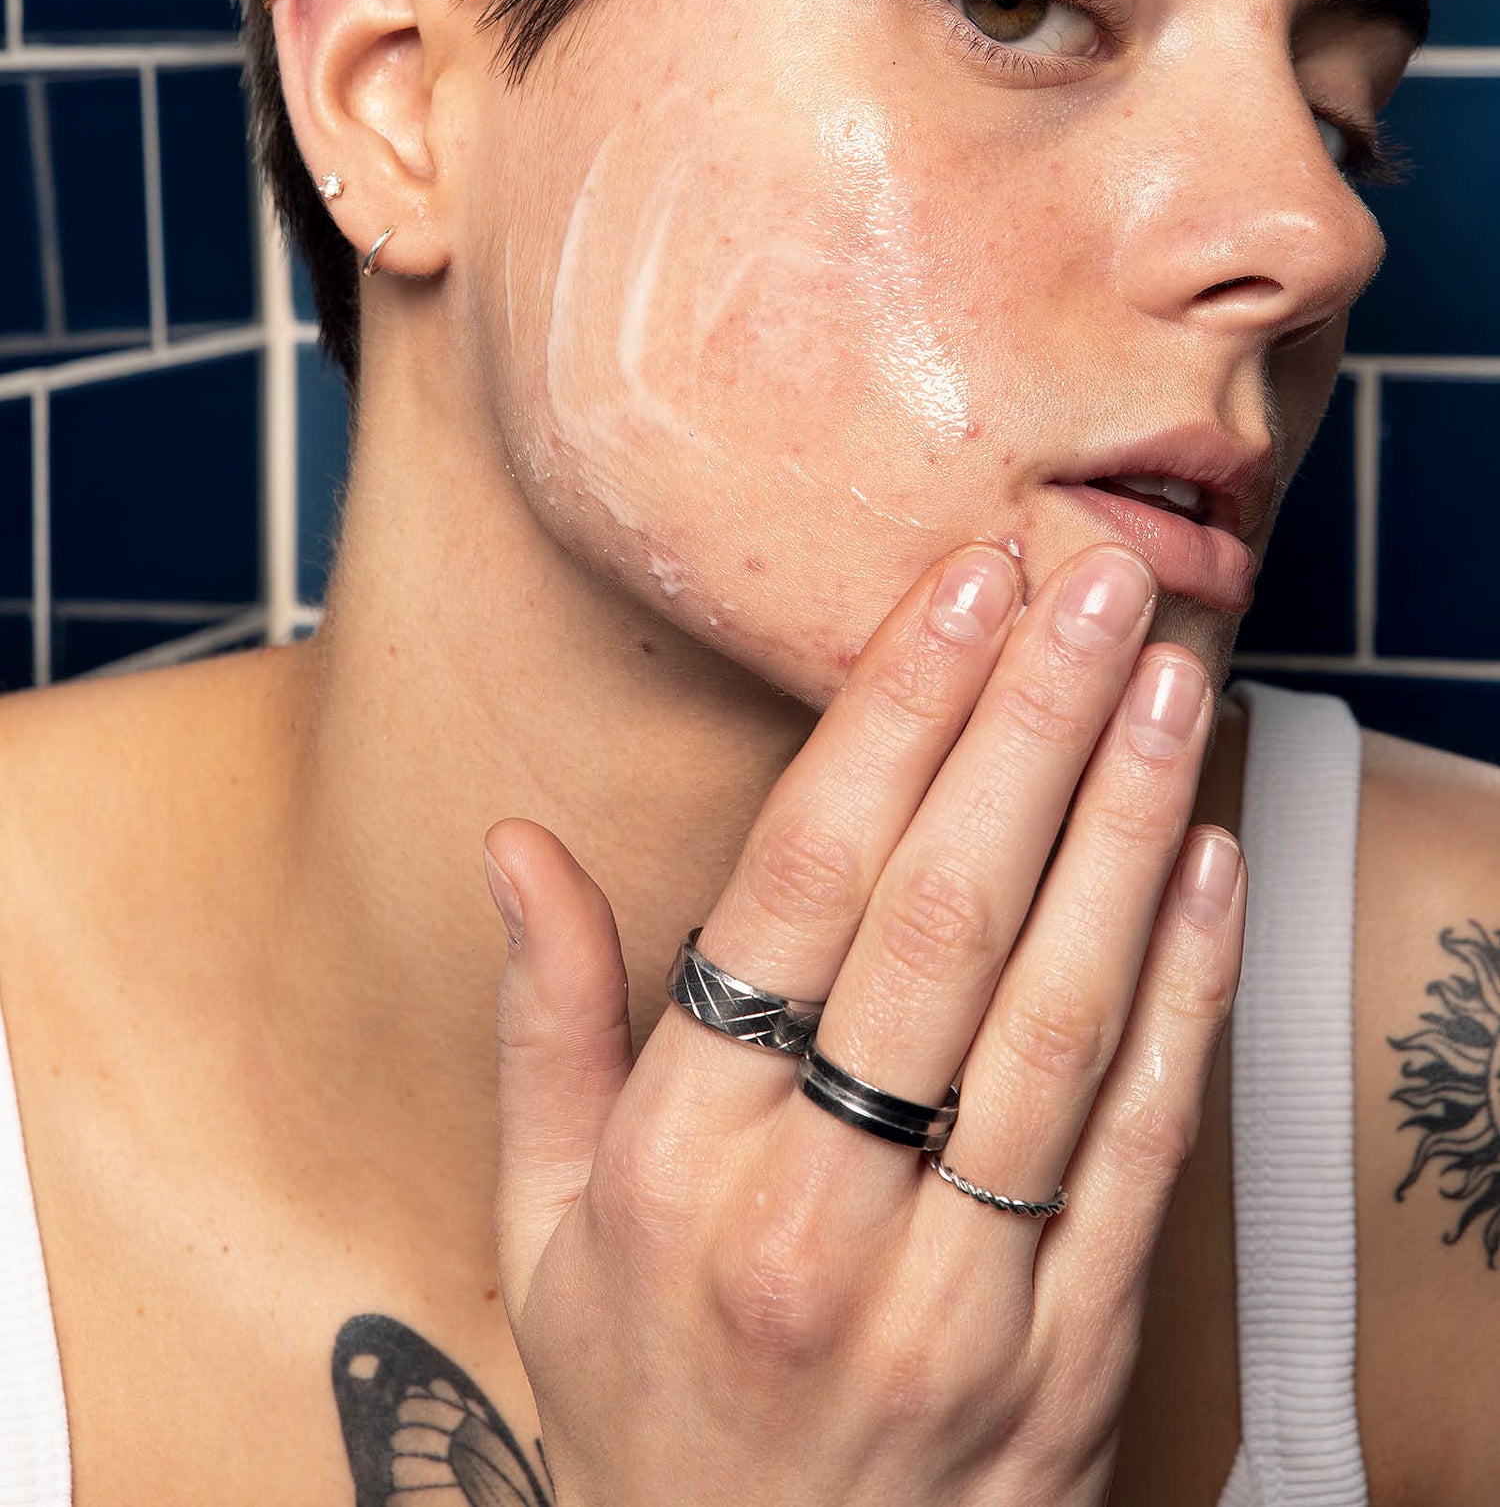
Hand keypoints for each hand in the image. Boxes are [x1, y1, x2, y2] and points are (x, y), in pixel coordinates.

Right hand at [485, 541, 1244, 1504]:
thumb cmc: (647, 1403)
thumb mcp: (540, 1232)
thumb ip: (543, 1027)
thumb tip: (516, 844)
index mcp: (672, 1165)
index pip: (797, 889)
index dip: (889, 720)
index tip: (956, 589)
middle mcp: (813, 1217)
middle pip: (941, 921)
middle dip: (1025, 728)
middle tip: (1087, 579)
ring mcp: (956, 1296)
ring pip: (1059, 1015)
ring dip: (1123, 828)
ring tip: (1163, 677)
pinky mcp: (1068, 1358)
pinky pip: (1141, 1148)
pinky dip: (1188, 994)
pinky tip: (1209, 861)